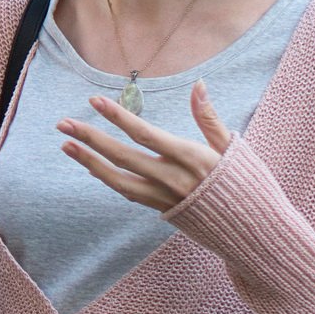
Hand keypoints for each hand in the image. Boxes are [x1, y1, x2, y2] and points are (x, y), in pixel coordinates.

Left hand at [56, 80, 230, 211]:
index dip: (118, 117)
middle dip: (91, 139)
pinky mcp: (160, 209)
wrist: (250, 229)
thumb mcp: (230, 147)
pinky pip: (126, 192)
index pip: (145, 134)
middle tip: (63, 123)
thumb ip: (208, 117)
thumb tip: (199, 84)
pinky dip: (106, 177)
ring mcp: (163, 197)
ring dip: (88, 161)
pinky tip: (90, 165)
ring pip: (117, 179)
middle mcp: (172, 179)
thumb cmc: (244, 182)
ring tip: (65, 145)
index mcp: (191, 158)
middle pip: (123, 156)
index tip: (95, 101)